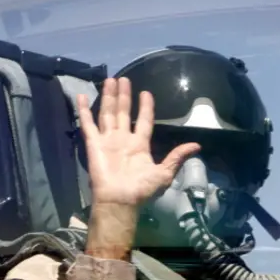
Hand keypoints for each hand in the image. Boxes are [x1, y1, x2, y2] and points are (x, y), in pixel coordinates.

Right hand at [76, 77, 200, 206]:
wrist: (120, 200)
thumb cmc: (142, 189)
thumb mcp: (165, 173)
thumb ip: (177, 157)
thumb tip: (197, 146)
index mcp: (140, 145)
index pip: (144, 120)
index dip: (145, 107)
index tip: (146, 93)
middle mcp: (123, 139)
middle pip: (123, 112)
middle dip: (124, 96)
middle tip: (124, 79)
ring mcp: (107, 140)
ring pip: (108, 113)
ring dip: (108, 97)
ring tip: (110, 80)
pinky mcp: (93, 143)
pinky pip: (88, 124)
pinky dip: (84, 110)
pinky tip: (82, 96)